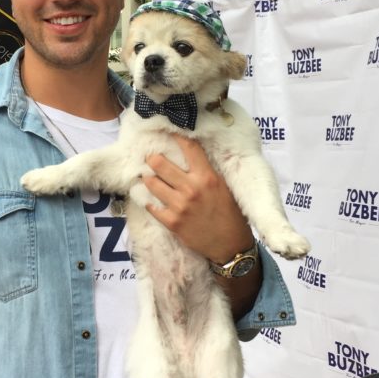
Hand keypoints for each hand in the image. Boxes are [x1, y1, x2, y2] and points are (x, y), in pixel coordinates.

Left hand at [142, 136, 261, 318]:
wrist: (230, 246)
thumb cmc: (230, 215)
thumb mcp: (225, 188)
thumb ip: (207, 172)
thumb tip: (192, 156)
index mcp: (207, 177)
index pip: (189, 148)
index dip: (176, 136)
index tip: (168, 131)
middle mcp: (191, 188)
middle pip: (160, 164)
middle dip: (152, 158)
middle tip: (150, 158)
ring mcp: (179, 206)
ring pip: (151, 183)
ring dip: (148, 178)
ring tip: (147, 176)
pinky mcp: (172, 222)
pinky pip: (151, 206)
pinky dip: (149, 201)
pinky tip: (150, 198)